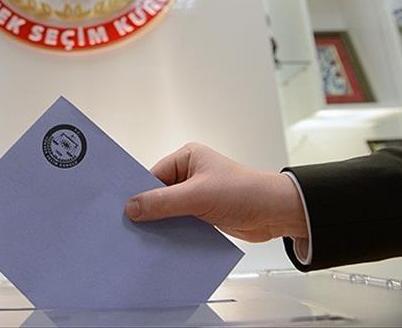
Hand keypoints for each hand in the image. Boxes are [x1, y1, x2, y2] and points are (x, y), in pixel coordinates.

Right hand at [124, 143, 307, 242]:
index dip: (139, 193)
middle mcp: (191, 173)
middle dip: (150, 210)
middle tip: (131, 227)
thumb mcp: (198, 196)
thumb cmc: (245, 193)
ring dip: (163, 223)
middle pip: (159, 194)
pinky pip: (181, 222)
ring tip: (146, 238)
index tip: (124, 209)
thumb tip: (132, 207)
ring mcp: (197, 194)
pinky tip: (164, 243)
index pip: (153, 175)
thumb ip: (163, 202)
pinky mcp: (204, 213)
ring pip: (169, 210)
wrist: (278, 213)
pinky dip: (174, 232)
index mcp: (188, 158)